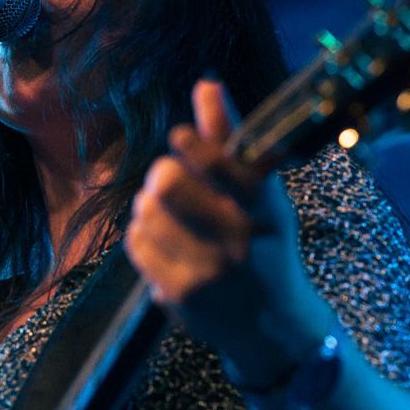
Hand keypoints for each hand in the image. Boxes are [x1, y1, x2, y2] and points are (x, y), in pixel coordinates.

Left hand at [124, 78, 331, 386]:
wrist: (272, 326)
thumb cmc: (265, 246)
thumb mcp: (262, 194)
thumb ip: (229, 140)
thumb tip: (206, 84)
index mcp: (266, 208)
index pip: (220, 160)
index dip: (190, 143)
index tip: (181, 141)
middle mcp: (240, 240)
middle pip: (166, 181)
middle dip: (162, 174)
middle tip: (170, 181)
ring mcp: (208, 271)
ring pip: (145, 211)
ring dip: (150, 207)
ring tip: (173, 218)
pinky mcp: (179, 294)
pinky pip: (137, 243)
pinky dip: (144, 236)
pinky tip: (167, 244)